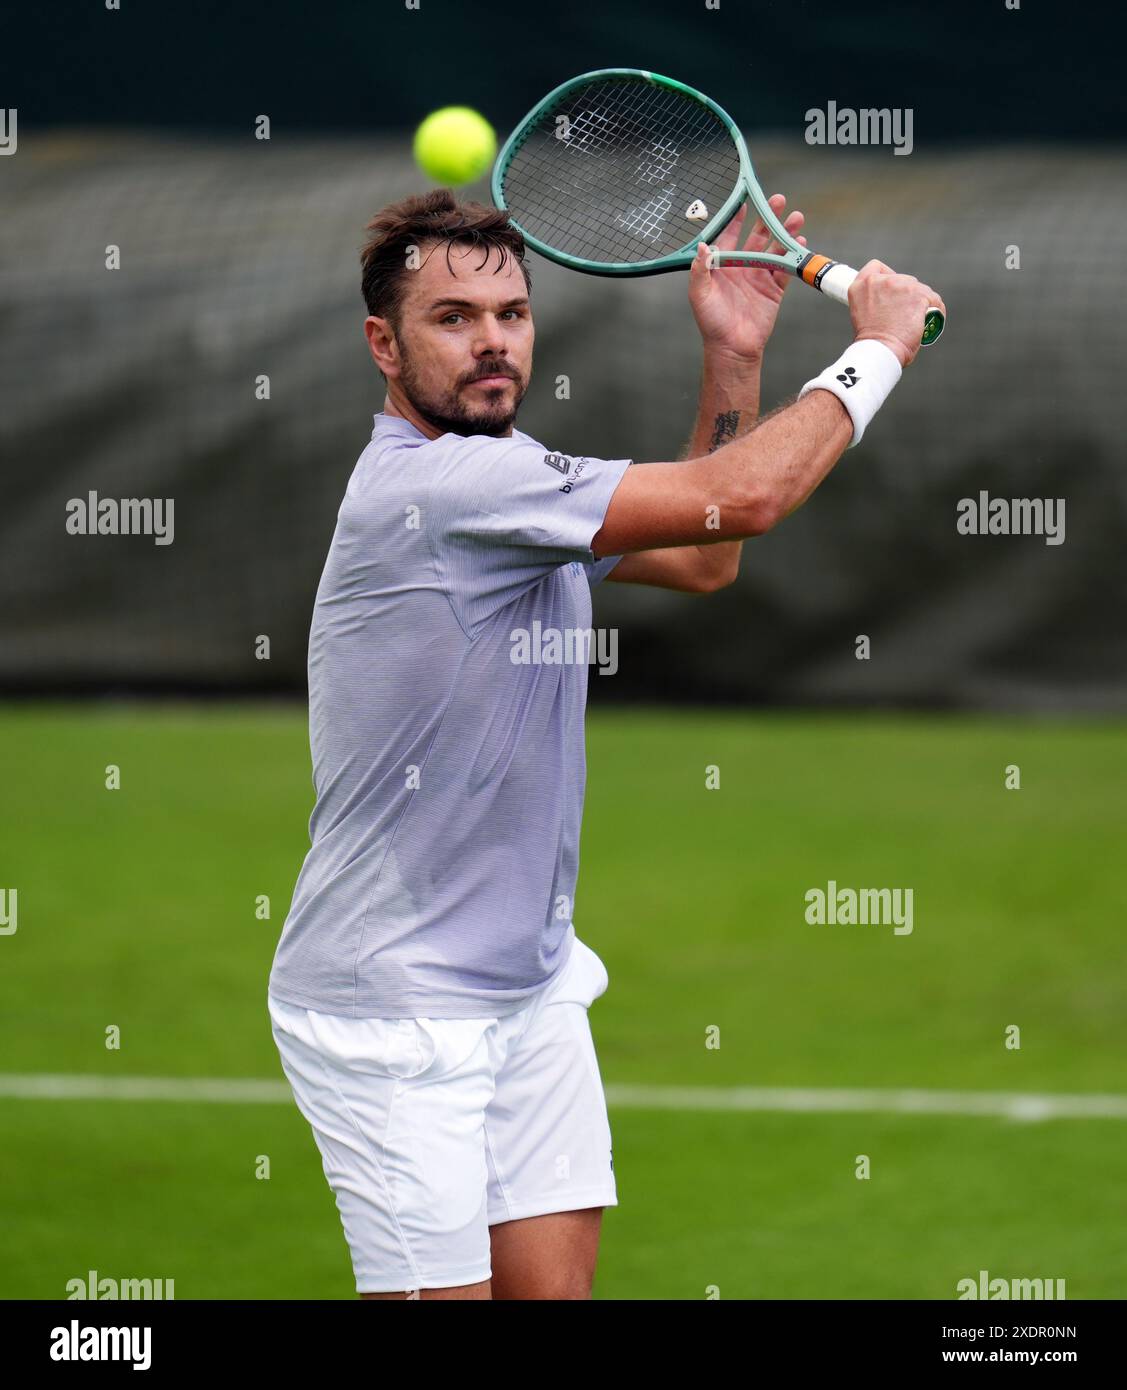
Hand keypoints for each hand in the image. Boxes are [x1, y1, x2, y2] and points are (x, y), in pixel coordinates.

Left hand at [688, 193, 806, 362]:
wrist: (732, 348)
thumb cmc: (711, 323)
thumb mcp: (699, 295)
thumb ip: (700, 270)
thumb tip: (703, 245)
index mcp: (723, 266)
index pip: (730, 236)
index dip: (737, 219)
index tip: (745, 201)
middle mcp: (742, 268)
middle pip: (757, 237)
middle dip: (768, 218)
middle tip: (779, 200)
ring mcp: (759, 277)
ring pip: (774, 249)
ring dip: (785, 233)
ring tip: (796, 218)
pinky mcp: (773, 290)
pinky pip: (785, 269)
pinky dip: (792, 256)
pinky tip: (799, 242)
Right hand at [849, 259, 946, 368]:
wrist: (880, 352)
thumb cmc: (871, 343)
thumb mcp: (862, 315)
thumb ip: (874, 301)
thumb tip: (891, 303)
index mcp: (861, 286)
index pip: (875, 267)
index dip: (885, 275)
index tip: (890, 290)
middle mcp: (880, 281)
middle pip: (902, 279)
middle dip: (907, 294)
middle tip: (904, 314)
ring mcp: (901, 286)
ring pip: (920, 288)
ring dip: (921, 302)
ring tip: (917, 321)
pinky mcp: (919, 295)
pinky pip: (934, 300)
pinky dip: (936, 310)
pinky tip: (932, 321)